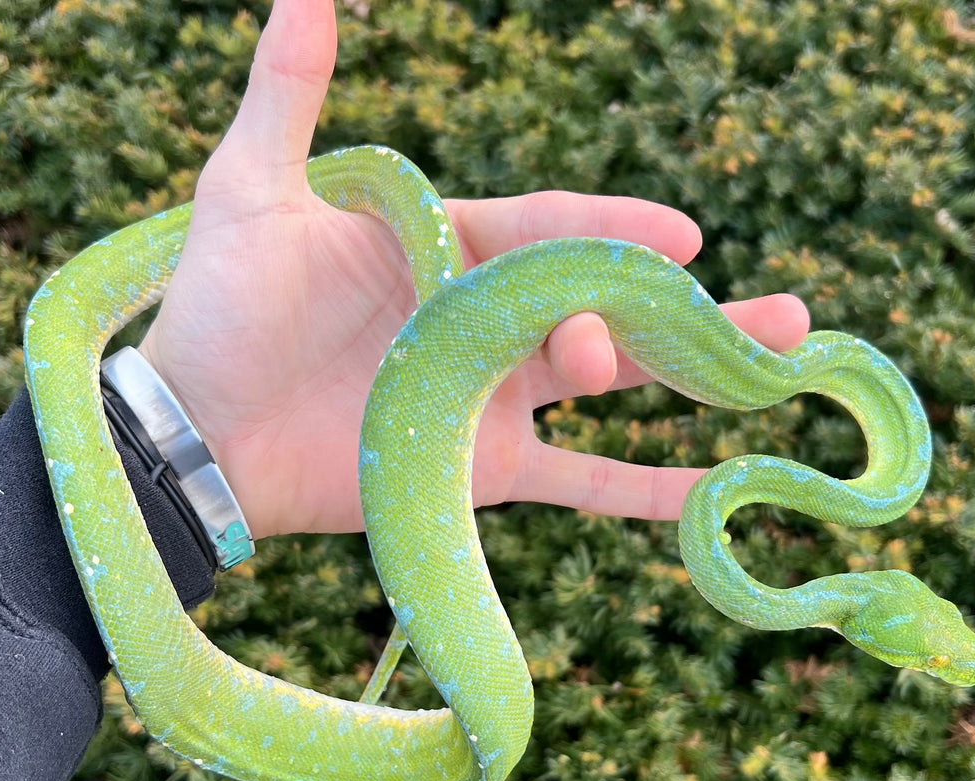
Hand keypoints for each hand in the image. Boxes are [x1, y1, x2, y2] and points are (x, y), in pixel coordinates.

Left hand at [139, 0, 808, 538]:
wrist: (195, 431)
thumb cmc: (221, 306)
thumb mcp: (253, 189)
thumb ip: (291, 96)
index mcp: (450, 249)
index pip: (551, 230)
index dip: (618, 233)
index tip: (683, 237)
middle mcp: (485, 321)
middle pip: (603, 305)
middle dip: (684, 310)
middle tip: (774, 317)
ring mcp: (493, 400)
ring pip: (611, 385)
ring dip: (694, 378)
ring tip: (779, 364)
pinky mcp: (484, 471)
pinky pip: (576, 481)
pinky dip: (639, 489)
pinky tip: (707, 489)